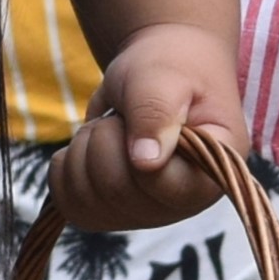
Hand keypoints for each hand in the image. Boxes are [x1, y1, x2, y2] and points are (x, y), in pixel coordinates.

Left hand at [44, 24, 241, 230]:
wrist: (160, 67)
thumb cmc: (171, 68)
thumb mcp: (165, 77)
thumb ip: (157, 113)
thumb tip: (146, 164)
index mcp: (212, 173)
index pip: (165, 187)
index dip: (135, 152)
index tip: (140, 115)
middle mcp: (182, 203)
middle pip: (117, 194)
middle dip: (104, 141)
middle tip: (123, 116)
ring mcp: (145, 212)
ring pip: (87, 201)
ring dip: (83, 152)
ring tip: (111, 128)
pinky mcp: (113, 211)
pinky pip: (69, 204)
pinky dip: (66, 168)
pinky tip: (88, 147)